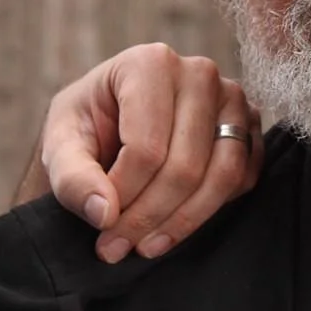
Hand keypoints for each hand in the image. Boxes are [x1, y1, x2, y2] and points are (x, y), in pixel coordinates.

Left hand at [41, 43, 262, 262]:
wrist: (114, 121)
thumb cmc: (87, 127)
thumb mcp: (60, 146)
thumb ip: (73, 178)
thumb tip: (104, 213)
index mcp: (150, 63)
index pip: (146, 147)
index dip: (124, 196)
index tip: (101, 226)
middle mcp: (199, 73)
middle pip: (185, 165)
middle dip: (149, 217)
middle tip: (116, 247)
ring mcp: (232, 97)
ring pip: (222, 175)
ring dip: (183, 222)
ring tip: (145, 245)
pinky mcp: (250, 125)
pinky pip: (243, 179)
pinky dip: (213, 209)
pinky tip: (175, 223)